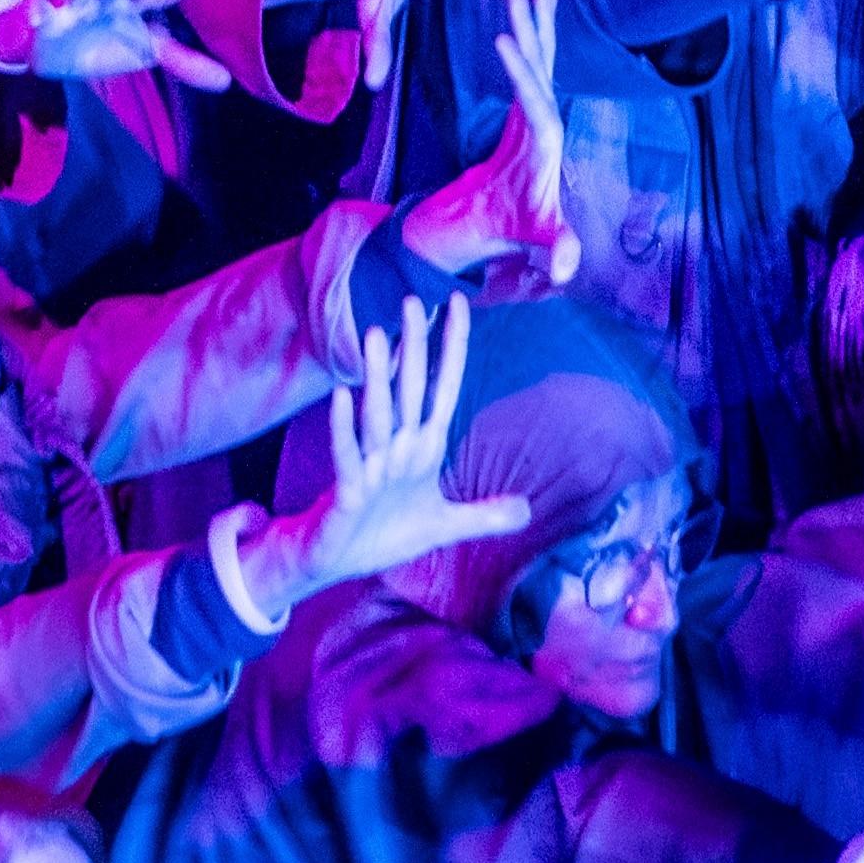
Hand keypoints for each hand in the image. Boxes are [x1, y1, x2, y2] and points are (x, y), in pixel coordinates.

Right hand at [276, 291, 539, 578]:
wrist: (334, 562)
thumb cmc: (382, 534)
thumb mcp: (442, 526)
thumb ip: (483, 515)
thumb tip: (528, 510)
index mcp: (422, 447)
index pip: (443, 388)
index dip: (452, 347)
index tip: (458, 302)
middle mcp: (397, 446)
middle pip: (409, 388)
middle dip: (413, 347)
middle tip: (412, 300)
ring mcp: (371, 465)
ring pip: (377, 414)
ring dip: (377, 376)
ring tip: (376, 334)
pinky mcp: (348, 489)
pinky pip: (346, 454)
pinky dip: (343, 428)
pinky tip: (341, 396)